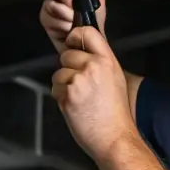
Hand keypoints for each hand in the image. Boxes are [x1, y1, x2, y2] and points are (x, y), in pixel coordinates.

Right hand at [39, 0, 106, 54]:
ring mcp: (49, 4)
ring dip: (67, 14)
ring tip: (74, 21)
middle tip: (75, 5)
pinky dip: (61, 24)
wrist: (86, 45)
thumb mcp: (97, 1)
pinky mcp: (44, 18)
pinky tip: (67, 28)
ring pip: (52, 3)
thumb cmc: (93, 22)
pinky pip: (50, 17)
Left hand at [52, 25, 137, 163]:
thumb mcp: (114, 78)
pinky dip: (61, 99)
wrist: (115, 138)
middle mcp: (93, 66)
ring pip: (58, 73)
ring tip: (81, 99)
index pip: (86, 32)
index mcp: (107, 60)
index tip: (74, 43)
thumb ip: (99, 61)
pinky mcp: (68, 95)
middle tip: (82, 86)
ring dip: (64, 86)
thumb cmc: (115, 113)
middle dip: (69, 69)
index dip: (75, 36)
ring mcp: (79, 80)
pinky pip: (55, 89)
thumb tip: (81, 50)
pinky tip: (76, 107)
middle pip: (66, 55)